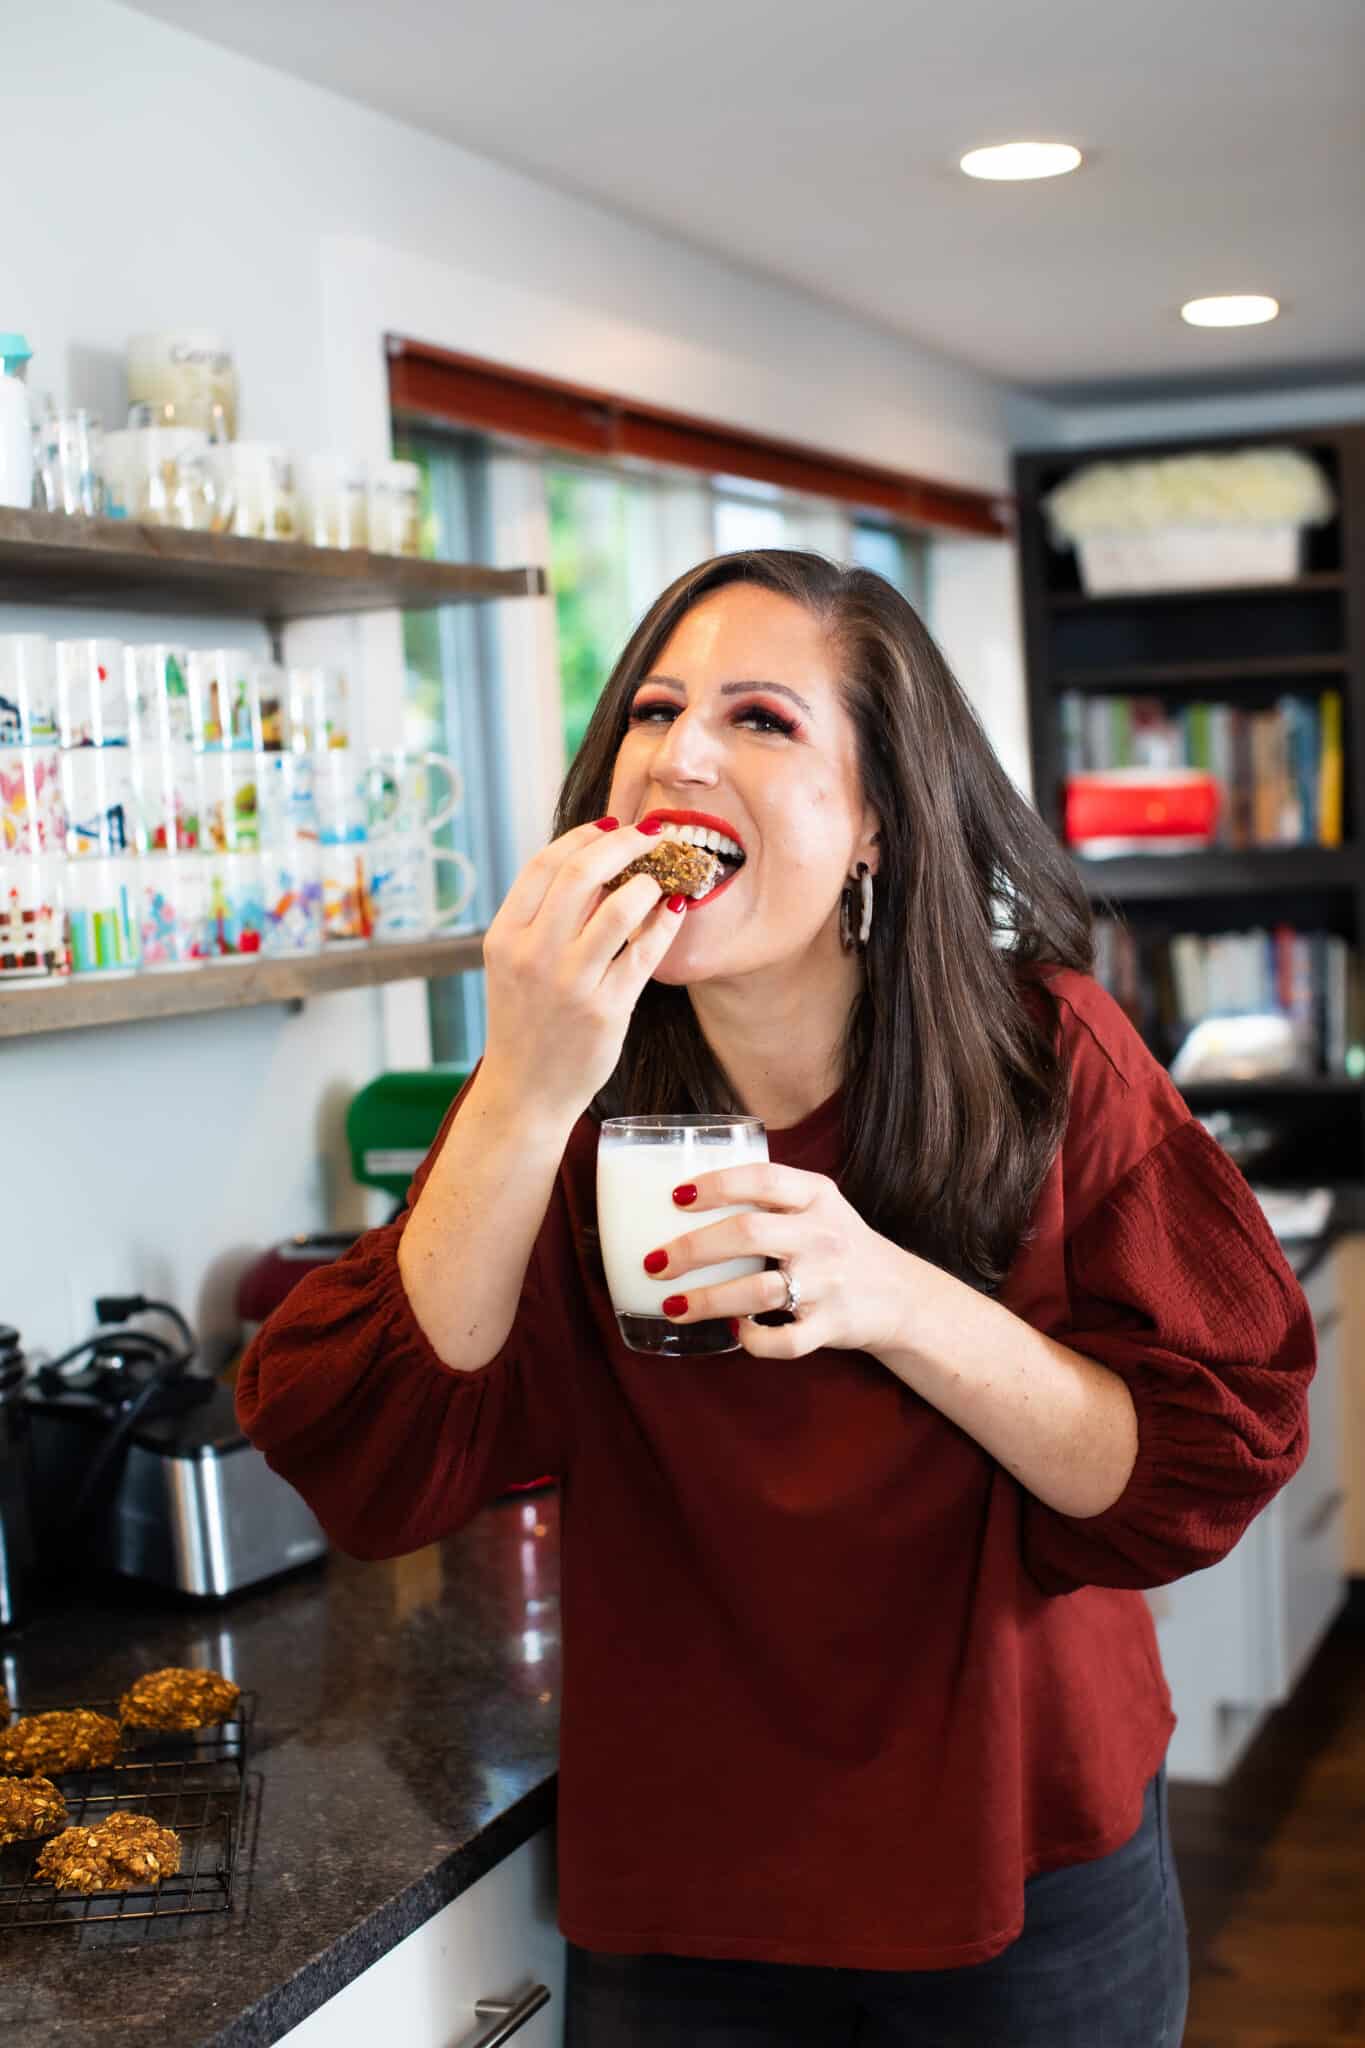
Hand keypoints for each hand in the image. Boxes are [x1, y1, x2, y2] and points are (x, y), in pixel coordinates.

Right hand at [479, 820, 685, 1121]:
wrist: (525, 1093)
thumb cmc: (525, 1022)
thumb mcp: (513, 964)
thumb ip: (541, 918)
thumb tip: (596, 864)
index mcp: (504, 937)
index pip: (544, 865)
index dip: (583, 837)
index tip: (611, 826)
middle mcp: (532, 955)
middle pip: (582, 874)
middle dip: (624, 843)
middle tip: (650, 835)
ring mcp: (570, 984)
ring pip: (620, 908)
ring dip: (648, 882)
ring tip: (660, 878)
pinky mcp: (606, 1010)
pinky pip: (646, 951)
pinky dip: (666, 922)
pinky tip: (675, 908)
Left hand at [643, 1163, 910, 1358]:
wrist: (901, 1294)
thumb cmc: (838, 1244)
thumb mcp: (818, 1205)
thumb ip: (769, 1198)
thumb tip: (682, 1197)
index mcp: (816, 1196)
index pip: (762, 1179)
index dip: (716, 1185)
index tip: (676, 1197)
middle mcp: (823, 1235)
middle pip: (748, 1234)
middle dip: (692, 1249)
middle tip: (655, 1262)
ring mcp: (829, 1283)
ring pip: (758, 1291)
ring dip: (707, 1301)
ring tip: (672, 1305)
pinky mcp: (832, 1326)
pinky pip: (785, 1341)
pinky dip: (753, 1340)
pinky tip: (734, 1333)